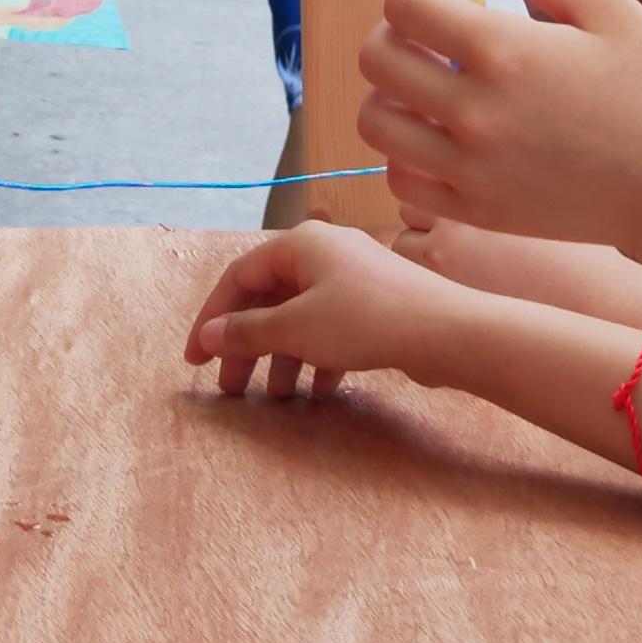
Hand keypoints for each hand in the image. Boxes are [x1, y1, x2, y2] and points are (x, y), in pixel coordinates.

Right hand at [184, 219, 468, 400]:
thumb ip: (247, 332)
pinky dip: (319, 356)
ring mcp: (353, 277)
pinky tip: (320, 390)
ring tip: (276, 398)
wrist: (445, 330)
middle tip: (231, 389)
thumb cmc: (364, 321)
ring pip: (301, 317)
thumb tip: (209, 335)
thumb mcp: (296, 329)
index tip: (196, 361)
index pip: (238, 277)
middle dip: (248, 345)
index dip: (212, 319)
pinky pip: (332, 328)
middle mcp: (324, 252)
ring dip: (283, 357)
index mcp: (299, 244)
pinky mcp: (376, 303)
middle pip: (269, 298)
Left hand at [355, 0, 641, 263]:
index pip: (404, 4)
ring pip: (375, 122)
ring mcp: (469, 170)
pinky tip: (441, 129)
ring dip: (391, 87)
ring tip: (433, 74)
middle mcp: (472, 113)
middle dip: (395, 25)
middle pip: (378, 59)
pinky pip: (399, 179)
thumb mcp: (609, 8)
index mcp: (504, 52)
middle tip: (434, 20)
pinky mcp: (476, 212)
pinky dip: (404, 148)